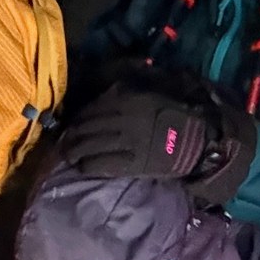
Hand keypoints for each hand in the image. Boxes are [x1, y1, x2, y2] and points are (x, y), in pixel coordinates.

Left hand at [58, 89, 210, 180]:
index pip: (92, 109)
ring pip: (88, 146)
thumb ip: (124, 93)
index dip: (78, 118)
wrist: (195, 142)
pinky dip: (87, 166)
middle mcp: (123, 120)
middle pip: (85, 128)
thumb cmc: (171, 117)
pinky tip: (83, 167)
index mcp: (128, 101)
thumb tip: (104, 92)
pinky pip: (100, 164)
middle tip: (64, 142)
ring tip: (69, 156)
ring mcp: (126, 143)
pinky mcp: (130, 163)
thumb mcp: (148, 95)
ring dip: (74, 152)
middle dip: (71, 136)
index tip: (72, 124)